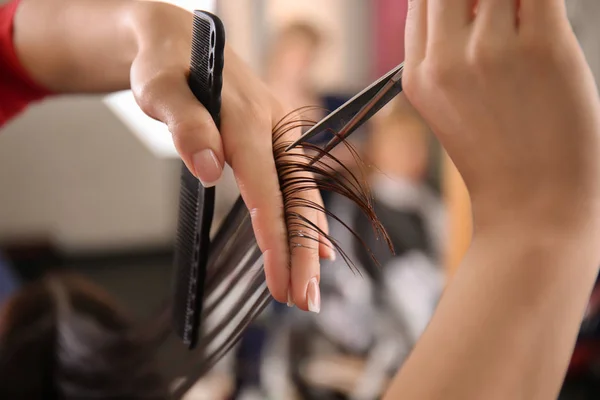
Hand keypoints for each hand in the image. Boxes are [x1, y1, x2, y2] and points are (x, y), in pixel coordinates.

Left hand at [129, 2, 328, 309]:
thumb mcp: (159, 86)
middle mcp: (273, 127)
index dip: (276, 237)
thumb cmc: (166, 63)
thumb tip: (209, 170)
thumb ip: (185, 124)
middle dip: (302, 252)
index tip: (281, 279)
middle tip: (303, 301)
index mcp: (247, 118)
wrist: (179, 39)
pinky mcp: (274, 141)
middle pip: (297, 197)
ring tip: (308, 288)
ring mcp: (278, 134)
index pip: (267, 188)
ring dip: (307, 243)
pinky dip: (305, 219)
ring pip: (302, 195)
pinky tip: (316, 247)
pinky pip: (296, 184)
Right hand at [403, 0, 599, 230]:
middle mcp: (445, 60)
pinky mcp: (542, 47)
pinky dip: (540, 3)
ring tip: (529, 31)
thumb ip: (446, 54)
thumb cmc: (499, 157)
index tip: (478, 11)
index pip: (422, 2)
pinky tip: (546, 23)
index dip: (451, 0)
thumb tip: (472, 7)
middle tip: (504, 20)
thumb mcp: (448, 109)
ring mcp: (490, 52)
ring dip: (516, 4)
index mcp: (418, 76)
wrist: (533, 206)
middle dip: (479, 0)